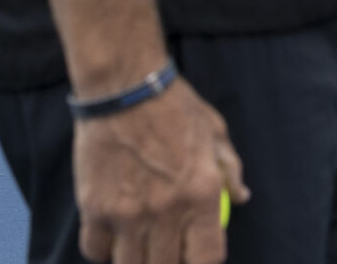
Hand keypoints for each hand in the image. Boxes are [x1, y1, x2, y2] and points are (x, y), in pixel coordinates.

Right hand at [72, 75, 247, 263]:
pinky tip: (114, 237)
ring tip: (142, 248)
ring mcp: (127, 213)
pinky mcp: (94, 208)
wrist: (125, 89)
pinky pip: (95, 250)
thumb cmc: (176, 107)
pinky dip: (104, 250)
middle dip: (170, 263)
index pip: (206, 258)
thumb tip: (242, 197)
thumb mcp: (216, 133)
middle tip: (168, 252)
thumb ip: (230, 169)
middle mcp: (165, 210)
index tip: (197, 258)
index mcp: (202, 193)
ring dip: (137, 260)